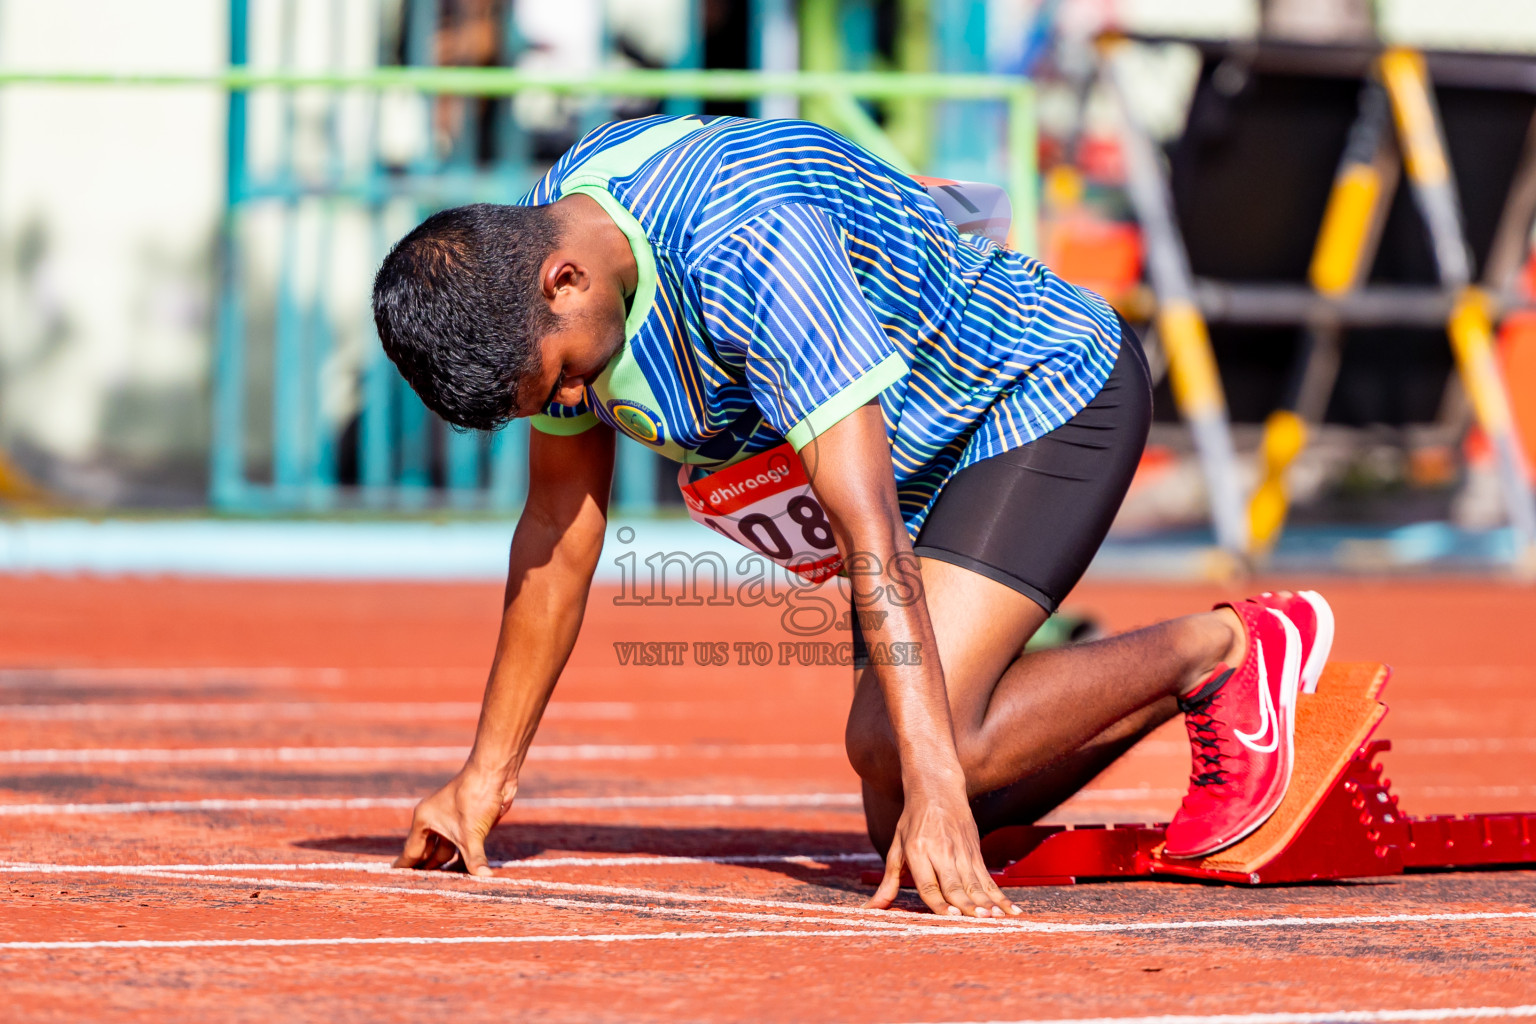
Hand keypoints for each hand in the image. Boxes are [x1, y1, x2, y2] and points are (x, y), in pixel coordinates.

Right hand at [393, 764, 515, 875]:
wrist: (495, 773)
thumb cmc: (475, 797)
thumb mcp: (472, 833)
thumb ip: (474, 858)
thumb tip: (484, 878)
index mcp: (424, 820)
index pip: (411, 850)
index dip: (404, 866)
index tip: (393, 881)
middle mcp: (435, 820)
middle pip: (426, 851)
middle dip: (425, 869)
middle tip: (419, 891)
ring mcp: (452, 821)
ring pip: (444, 848)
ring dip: (445, 865)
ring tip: (440, 887)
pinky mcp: (469, 821)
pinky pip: (461, 845)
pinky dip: (462, 858)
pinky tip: (464, 872)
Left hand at [864, 780, 1018, 917]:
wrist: (938, 788)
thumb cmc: (913, 820)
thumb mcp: (897, 847)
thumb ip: (888, 881)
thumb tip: (872, 908)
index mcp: (918, 850)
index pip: (928, 883)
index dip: (939, 901)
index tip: (951, 917)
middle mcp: (941, 851)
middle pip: (955, 884)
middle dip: (967, 905)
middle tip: (980, 921)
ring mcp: (962, 852)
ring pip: (975, 883)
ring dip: (987, 903)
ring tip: (996, 919)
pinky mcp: (976, 852)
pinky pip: (988, 879)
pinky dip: (1000, 896)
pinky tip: (1011, 910)